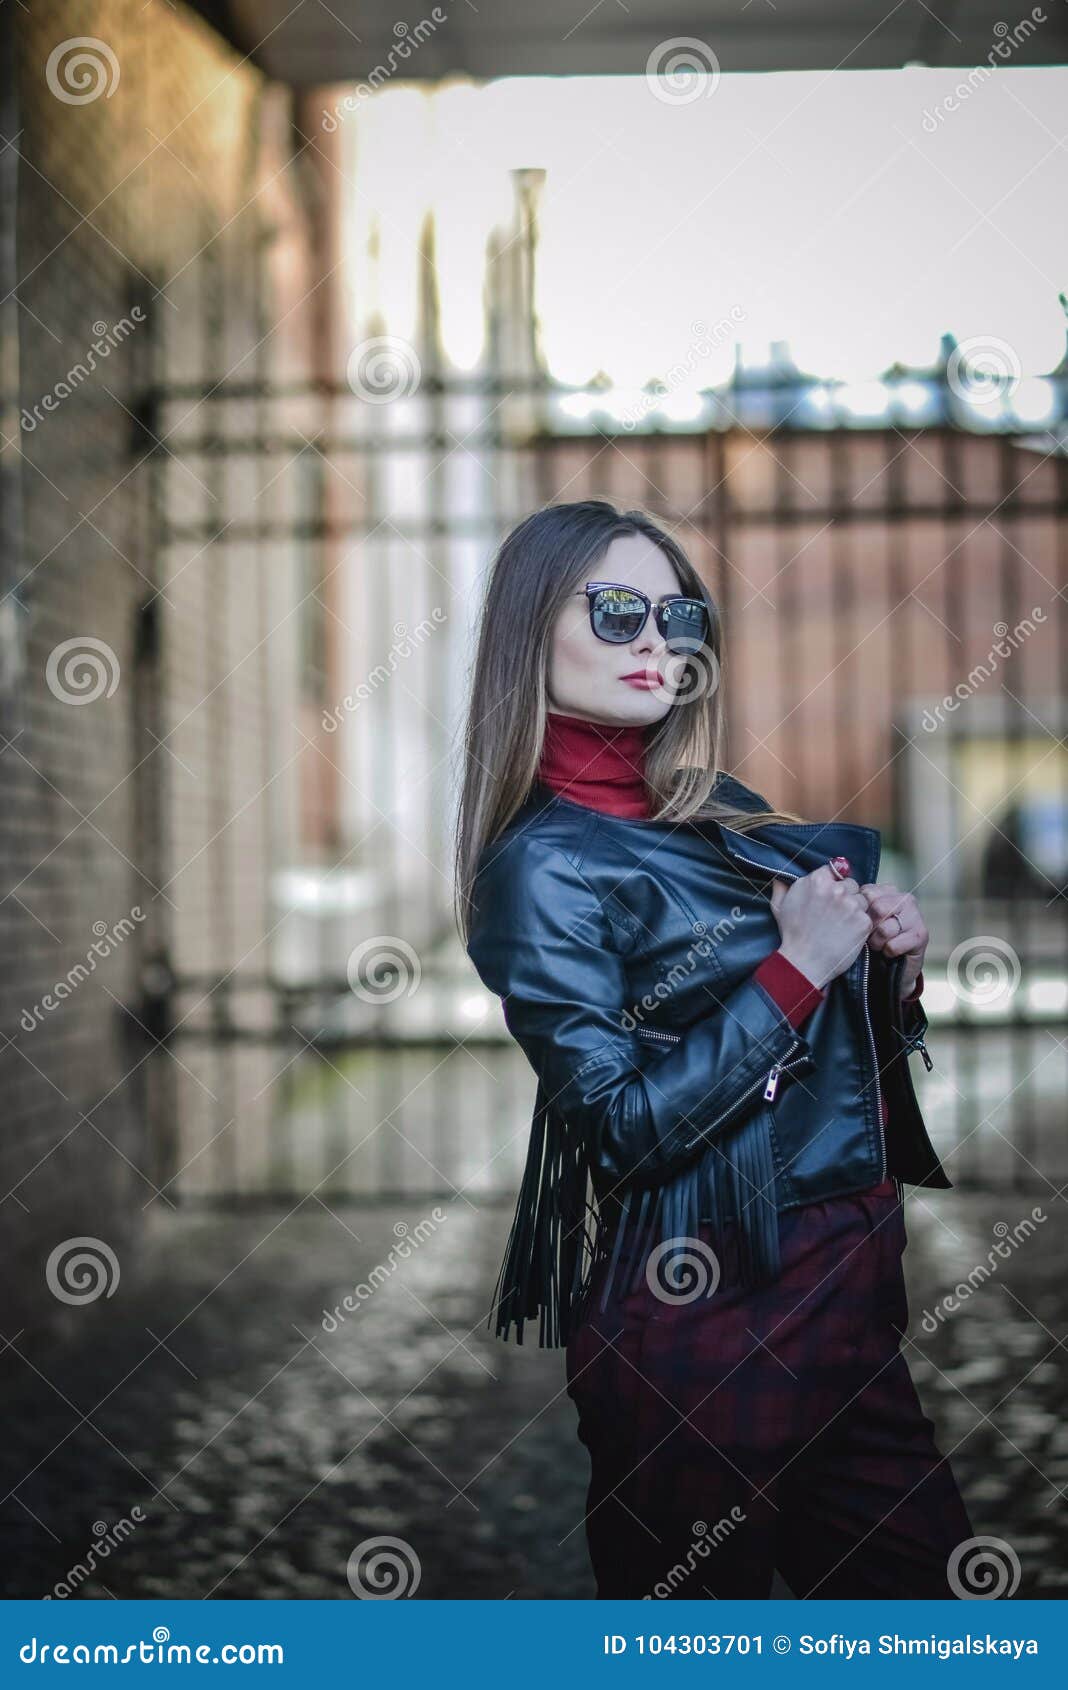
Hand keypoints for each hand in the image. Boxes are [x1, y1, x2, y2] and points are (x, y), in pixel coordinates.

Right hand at [769, 864, 873, 989]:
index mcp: (817, 880)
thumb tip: (780, 878)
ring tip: (840, 925)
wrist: (804, 962)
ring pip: (861, 900)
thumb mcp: (779, 906)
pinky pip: (866, 917)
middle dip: (845, 896)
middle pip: (851, 884)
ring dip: (854, 910)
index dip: (832, 883)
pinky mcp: (864, 922)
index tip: (828, 896)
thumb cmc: (792, 934)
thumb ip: (781, 887)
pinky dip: (859, 925)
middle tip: (834, 914)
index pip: (835, 871)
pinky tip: (846, 934)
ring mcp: (852, 905)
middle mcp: (837, 890)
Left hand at [859, 882, 927, 996]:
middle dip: (869, 928)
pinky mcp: (921, 935)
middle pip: (877, 909)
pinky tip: (890, 953)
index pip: (867, 894)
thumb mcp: (862, 919)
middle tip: (870, 937)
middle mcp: (906, 899)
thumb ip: (855, 904)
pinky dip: (887, 953)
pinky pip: (893, 945)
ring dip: (877, 943)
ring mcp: (916, 916)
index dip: (859, 912)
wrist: (892, 968)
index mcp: (889, 891)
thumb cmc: (872, 939)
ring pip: (885, 928)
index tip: (860, 923)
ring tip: (879, 945)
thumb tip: (840, 892)